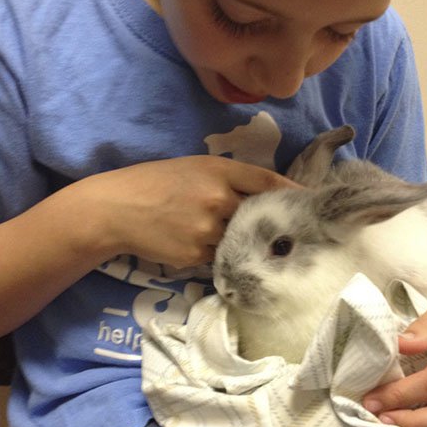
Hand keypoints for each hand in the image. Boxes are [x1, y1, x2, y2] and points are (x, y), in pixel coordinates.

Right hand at [78, 156, 297, 267]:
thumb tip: (261, 197)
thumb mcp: (192, 169)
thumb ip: (227, 179)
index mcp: (218, 171)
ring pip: (240, 240)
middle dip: (269, 223)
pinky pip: (219, 257)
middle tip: (289, 229)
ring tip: (226, 239)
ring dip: (240, 241)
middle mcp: (218, 199)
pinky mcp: (196, 255)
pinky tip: (199, 245)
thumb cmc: (154, 183)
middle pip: (258, 215)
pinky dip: (218, 254)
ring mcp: (208, 230)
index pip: (266, 182)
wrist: (114, 209)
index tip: (311, 201)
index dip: (292, 193)